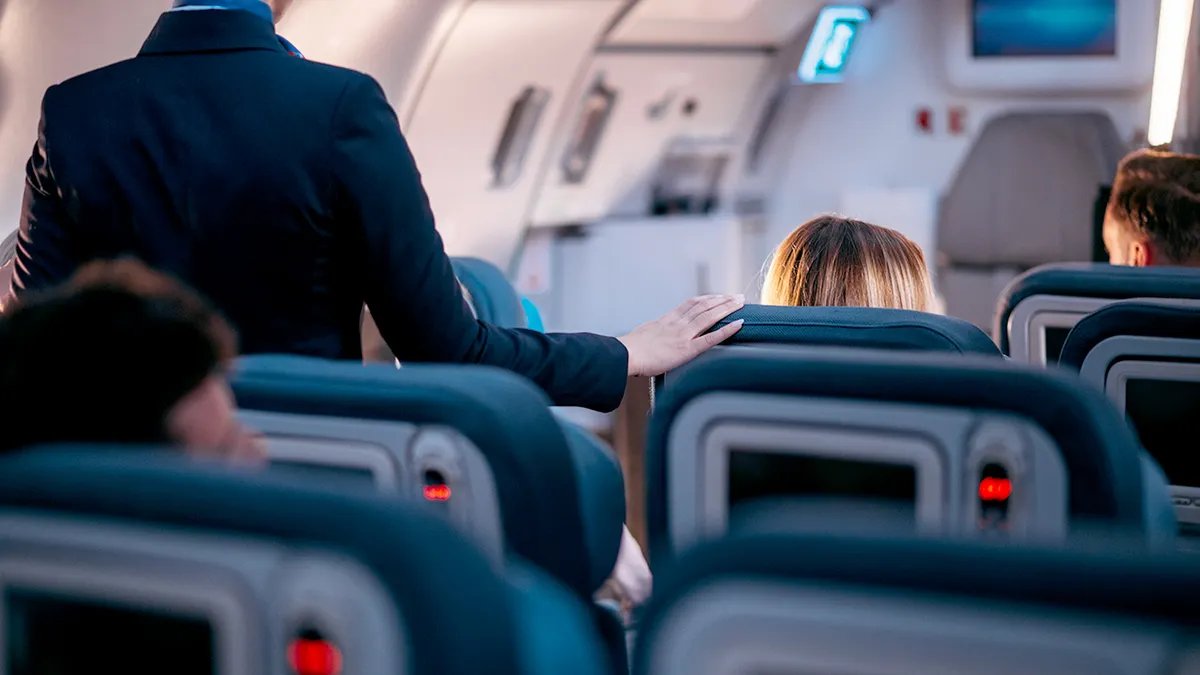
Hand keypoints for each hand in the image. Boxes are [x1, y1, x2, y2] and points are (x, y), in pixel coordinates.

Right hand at [618, 294, 744, 376]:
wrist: (626, 354)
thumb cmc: (630, 350)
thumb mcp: (643, 335)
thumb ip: (654, 333)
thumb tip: (655, 336)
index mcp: (667, 320)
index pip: (691, 304)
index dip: (706, 298)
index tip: (717, 296)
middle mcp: (678, 324)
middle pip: (704, 306)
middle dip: (722, 300)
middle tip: (736, 295)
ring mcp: (683, 335)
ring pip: (710, 316)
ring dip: (727, 308)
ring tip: (740, 302)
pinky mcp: (687, 349)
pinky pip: (711, 338)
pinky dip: (726, 330)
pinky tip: (739, 324)